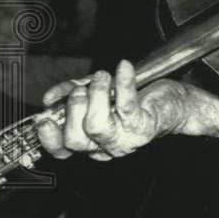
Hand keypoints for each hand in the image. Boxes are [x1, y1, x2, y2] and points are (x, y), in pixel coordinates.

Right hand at [36, 60, 181, 161]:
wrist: (175, 102)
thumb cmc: (135, 97)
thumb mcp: (98, 94)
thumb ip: (72, 94)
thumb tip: (49, 98)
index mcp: (92, 142)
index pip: (63, 151)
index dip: (49, 138)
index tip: (43, 119)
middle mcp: (107, 147)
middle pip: (75, 140)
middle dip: (74, 107)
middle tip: (85, 87)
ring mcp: (126, 141)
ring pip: (96, 126)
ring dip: (97, 93)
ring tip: (105, 76)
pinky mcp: (143, 128)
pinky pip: (126, 106)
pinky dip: (124, 82)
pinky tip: (124, 67)